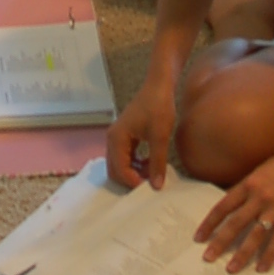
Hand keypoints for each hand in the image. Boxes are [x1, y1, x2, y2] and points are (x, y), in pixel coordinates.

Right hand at [106, 68, 177, 191]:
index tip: (150, 188)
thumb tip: (156, 186)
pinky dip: (135, 165)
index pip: (119, 170)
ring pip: (119, 165)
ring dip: (133, 173)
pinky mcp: (125, 137)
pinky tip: (150, 164)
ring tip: (151, 174)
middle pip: (114, 170)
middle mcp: (112, 140)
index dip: (133, 182)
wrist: (159, 86)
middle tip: (150, 184)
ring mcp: (117, 138)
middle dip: (130, 180)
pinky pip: (125, 158)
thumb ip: (157, 162)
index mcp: (117, 139)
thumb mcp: (160, 136)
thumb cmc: (159, 107)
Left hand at [195, 139, 273, 273]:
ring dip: (242, 253)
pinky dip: (269, 255)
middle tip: (208, 257)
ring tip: (232, 268)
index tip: (199, 237)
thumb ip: (245, 190)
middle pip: (235, 223)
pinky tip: (262, 267)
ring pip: (255, 235)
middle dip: (220, 242)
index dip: (209, 223)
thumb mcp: (258, 173)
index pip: (223, 207)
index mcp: (248, 185)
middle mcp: (259, 197)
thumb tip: (230, 208)